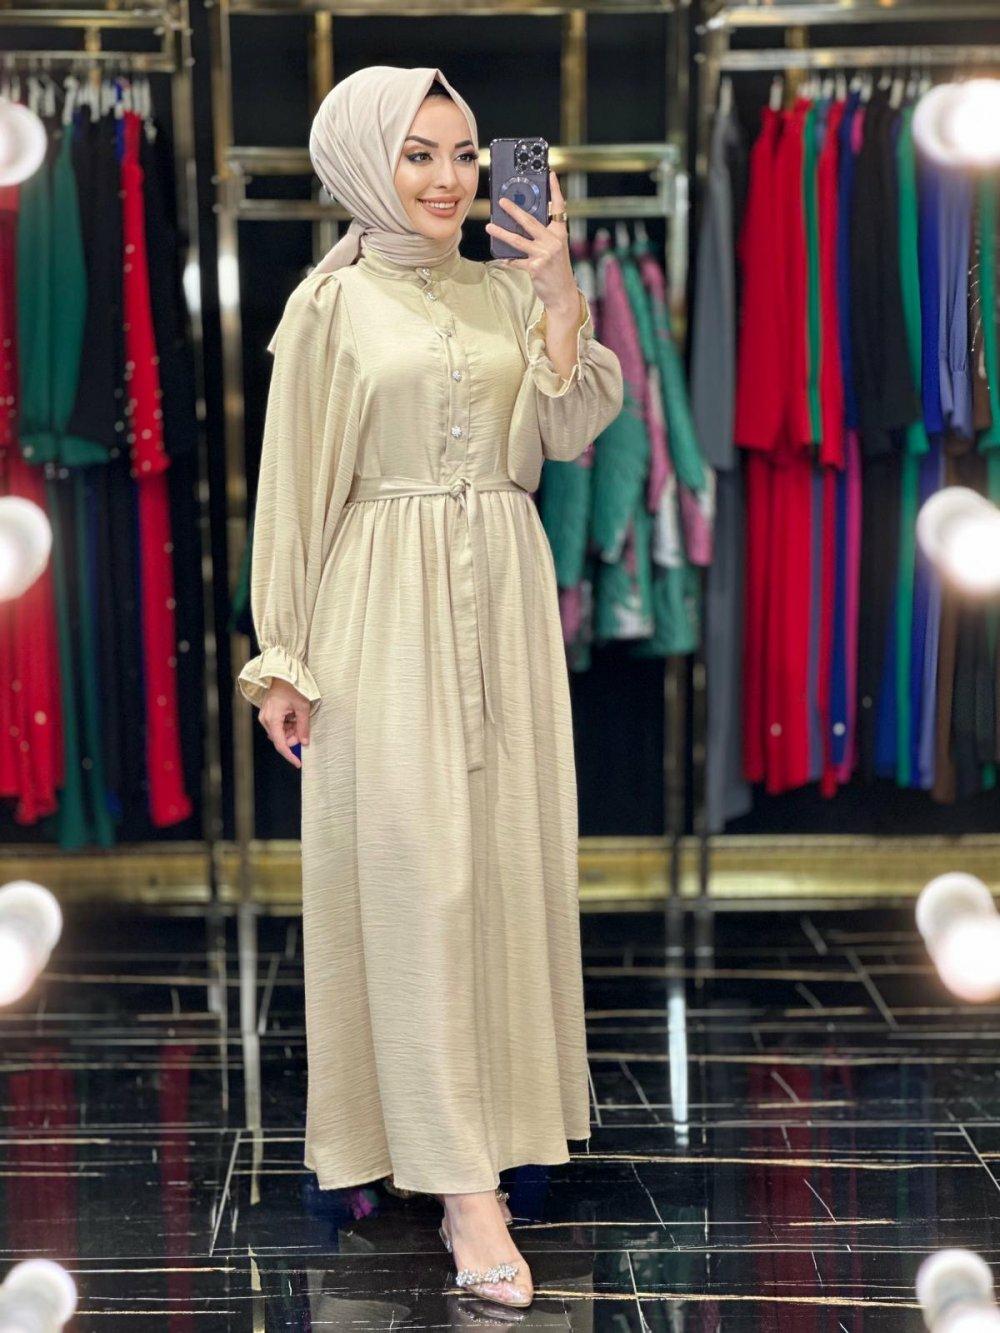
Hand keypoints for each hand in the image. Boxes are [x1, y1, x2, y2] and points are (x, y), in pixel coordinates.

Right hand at [259, 679, 310, 768]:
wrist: (282, 674)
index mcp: (272, 719)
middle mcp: (265, 720)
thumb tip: (304, 742)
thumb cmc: (292, 687)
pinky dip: (287, 725)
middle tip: (304, 730)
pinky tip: (293, 716)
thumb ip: (303, 726)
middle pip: (280, 739)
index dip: (289, 755)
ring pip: (280, 733)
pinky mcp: (267, 714)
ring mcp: (265, 717)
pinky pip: (278, 726)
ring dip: (291, 731)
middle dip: (293, 738)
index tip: (298, 763)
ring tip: (299, 718)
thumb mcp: (302, 707)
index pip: (280, 744)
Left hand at [485, 170, 577, 315]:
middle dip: (514, 210)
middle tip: (501, 201)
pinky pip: (516, 261)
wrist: (563, 293)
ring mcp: (544, 254)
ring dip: (501, 233)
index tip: (550, 174)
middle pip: (530, 221)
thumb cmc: (557, 269)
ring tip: (489, 226)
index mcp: (560, 233)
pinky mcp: (535, 267)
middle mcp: (553, 241)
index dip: (555, 190)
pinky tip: (501, 258)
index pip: (559, 207)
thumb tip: (523, 222)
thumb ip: (544, 235)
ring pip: (518, 240)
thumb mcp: (555, 248)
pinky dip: (508, 259)